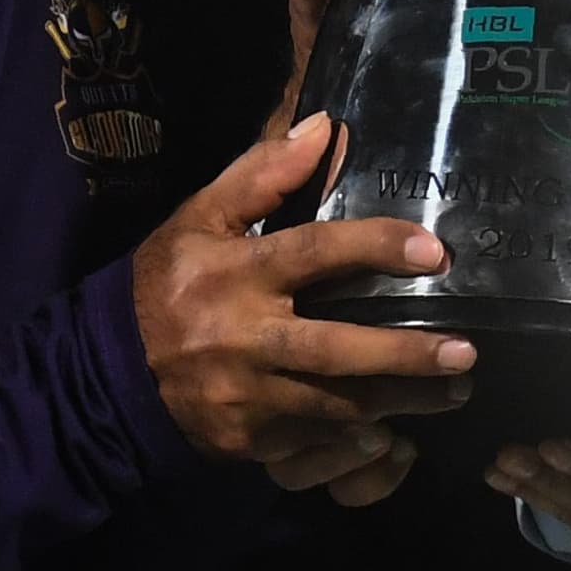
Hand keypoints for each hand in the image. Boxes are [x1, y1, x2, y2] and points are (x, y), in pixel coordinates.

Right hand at [132, 114, 469, 504]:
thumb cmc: (165, 284)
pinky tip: (399, 429)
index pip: (314, 253)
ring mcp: (245, 397)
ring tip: (455, 390)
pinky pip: (315, 442)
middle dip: (406, 354)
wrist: (105, 374)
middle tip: (466, 352)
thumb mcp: (200, 219)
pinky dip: (359, 440)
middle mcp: (242, 338)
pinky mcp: (247, 441)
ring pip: (336, 405)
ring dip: (401, 401)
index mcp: (234, 274)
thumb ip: (262, 174)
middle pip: (336, 349)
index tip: (435, 251)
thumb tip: (326, 127)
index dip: (376, 248)